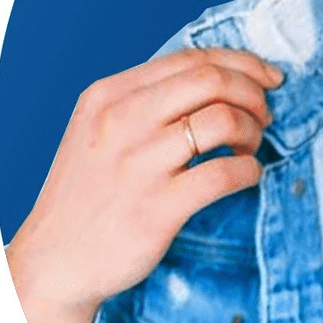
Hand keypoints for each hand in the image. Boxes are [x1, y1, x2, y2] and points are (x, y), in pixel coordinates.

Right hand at [6, 47, 283, 322]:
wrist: (54, 262)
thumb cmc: (90, 194)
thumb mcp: (100, 130)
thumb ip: (149, 101)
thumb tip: (222, 80)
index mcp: (109, 95)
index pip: (190, 59)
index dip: (242, 63)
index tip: (269, 77)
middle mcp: (121, 122)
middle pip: (211, 80)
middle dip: (253, 93)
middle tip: (264, 115)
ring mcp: (138, 164)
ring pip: (223, 120)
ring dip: (253, 130)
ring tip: (248, 147)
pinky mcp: (157, 207)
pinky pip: (225, 173)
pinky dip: (249, 170)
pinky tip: (247, 175)